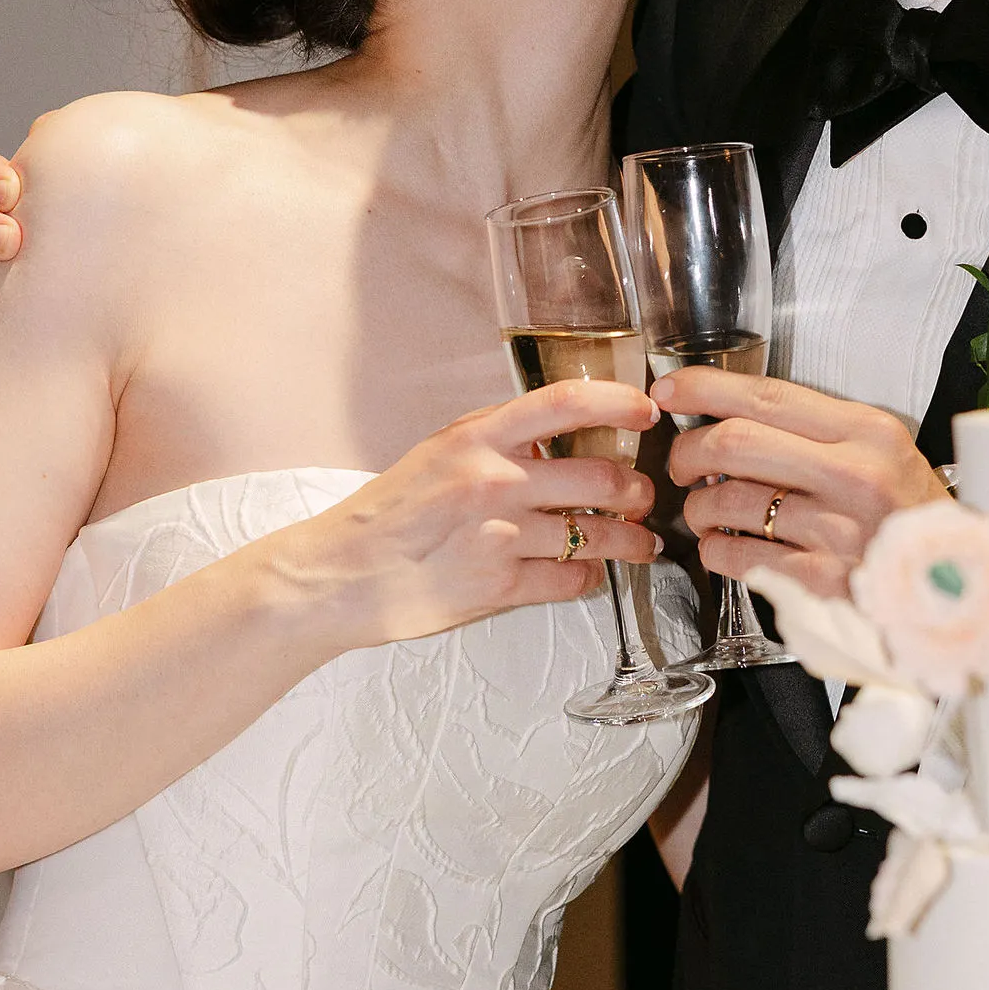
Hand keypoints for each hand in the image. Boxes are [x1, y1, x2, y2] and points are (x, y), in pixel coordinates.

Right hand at [280, 380, 661, 646]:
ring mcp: (499, 535)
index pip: (565, 404)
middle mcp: (493, 481)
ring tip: (642, 543)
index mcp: (477, 438)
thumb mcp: (439, 454)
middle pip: (600, 478)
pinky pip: (571, 580)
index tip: (646, 413)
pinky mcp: (499, 586)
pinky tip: (587, 573)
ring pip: (597, 534)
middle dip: (636, 490)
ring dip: (631, 540)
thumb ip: (496, 442)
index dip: (617, 403)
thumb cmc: (389, 514)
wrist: (342, 574)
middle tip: (643, 496)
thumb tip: (553, 438)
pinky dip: (589, 577)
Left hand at [656, 369, 946, 598]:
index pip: (768, 395)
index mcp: (869, 433)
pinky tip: (722, 547)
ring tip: (705, 511)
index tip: (668, 392)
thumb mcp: (883, 456)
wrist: (960, 591)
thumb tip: (730, 417)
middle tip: (682, 464)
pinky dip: (714, 549)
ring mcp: (838, 531)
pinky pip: (737, 555)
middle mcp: (855, 476)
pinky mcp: (821, 583)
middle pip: (735, 442)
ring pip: (728, 501)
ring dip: (699, 506)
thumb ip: (818, 433)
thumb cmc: (909, 520)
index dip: (704, 389)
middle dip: (689, 450)